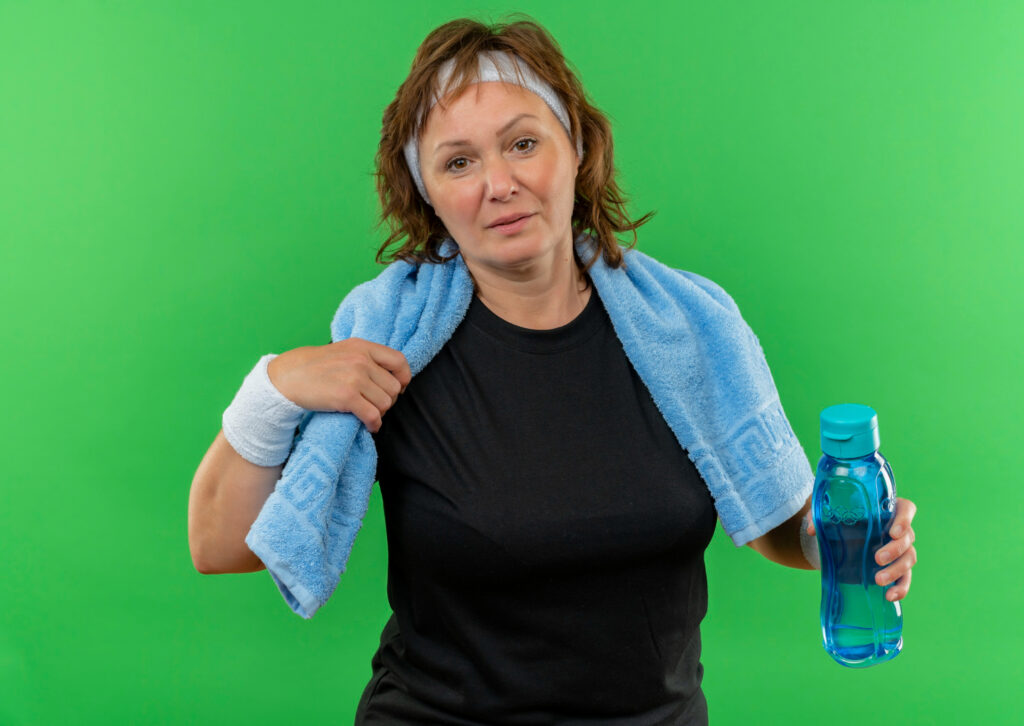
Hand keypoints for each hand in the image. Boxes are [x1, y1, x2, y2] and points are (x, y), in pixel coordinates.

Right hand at [267, 338, 411, 433]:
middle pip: (394, 387)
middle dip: (388, 400)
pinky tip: (369, 425)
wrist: (288, 377)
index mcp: (363, 347)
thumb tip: (392, 375)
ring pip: (386, 403)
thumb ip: (367, 357)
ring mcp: (355, 378)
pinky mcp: (346, 397)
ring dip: (380, 412)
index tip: (398, 388)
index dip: (404, 378)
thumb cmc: (315, 366)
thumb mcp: (344, 351)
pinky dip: (374, 424)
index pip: (399, 362)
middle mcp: (361, 360)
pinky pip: (373, 415)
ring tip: (368, 413)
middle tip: (374, 404)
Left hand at [806, 497, 917, 601]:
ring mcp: (899, 549)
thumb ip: (820, 517)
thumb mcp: (828, 514)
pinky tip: (890, 596)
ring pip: (909, 558)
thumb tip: (812, 530)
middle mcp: (898, 529)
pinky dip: (901, 588)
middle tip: (877, 558)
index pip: (906, 509)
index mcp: (887, 510)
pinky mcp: (895, 568)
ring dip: (896, 570)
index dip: (904, 520)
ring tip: (878, 580)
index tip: (893, 532)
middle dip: (895, 549)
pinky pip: (905, 578)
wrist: (836, 538)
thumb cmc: (838, 519)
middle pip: (908, 537)